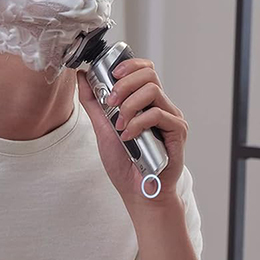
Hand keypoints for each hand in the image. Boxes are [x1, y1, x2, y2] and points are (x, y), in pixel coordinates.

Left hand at [76, 58, 188, 206]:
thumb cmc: (125, 164)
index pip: (144, 70)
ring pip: (153, 91)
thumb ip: (94, 104)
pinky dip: (138, 123)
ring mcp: (171, 117)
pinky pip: (159, 114)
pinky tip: (128, 136)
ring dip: (129, 105)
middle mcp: (162, 106)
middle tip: (110, 103)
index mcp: (147, 103)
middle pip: (149, 74)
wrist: (139, 193)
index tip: (111, 75)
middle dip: (124, 84)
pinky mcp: (177, 131)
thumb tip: (83, 78)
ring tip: (119, 124)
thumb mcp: (103, 129)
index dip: (129, 66)